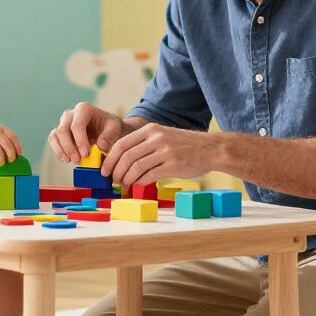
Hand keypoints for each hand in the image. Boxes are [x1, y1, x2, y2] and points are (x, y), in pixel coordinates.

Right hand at [0, 122, 21, 166]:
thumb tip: (13, 152)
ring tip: (0, 163)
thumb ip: (2, 138)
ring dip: (1, 161)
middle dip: (11, 156)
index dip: (17, 146)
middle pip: (8, 147)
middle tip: (10, 161)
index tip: (19, 154)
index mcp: (0, 128)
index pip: (13, 137)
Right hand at [49, 101, 125, 162]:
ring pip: (55, 135)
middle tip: (78, 160)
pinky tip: (66, 159)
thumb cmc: (109, 126)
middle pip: (63, 130)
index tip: (85, 153)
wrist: (105, 128)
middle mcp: (71, 114)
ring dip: (61, 150)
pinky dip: (58, 150)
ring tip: (71, 161)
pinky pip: (53, 140)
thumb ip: (109, 136)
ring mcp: (63, 123)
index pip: (77, 124)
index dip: (80, 140)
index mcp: (84, 109)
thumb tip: (101, 147)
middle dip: (69, 147)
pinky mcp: (59, 132)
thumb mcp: (114, 128)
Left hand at [102, 123, 217, 187]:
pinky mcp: (173, 165)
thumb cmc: (185, 146)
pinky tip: (139, 184)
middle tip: (113, 181)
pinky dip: (140, 182)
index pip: (121, 144)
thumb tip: (122, 160)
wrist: (211, 149)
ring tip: (124, 185)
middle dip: (115, 171)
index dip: (110, 159)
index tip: (105, 170)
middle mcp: (156, 138)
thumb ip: (145, 144)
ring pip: (136, 167)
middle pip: (126, 156)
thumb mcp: (163, 136)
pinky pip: (149, 175)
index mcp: (151, 130)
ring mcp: (165, 151)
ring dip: (126, 179)